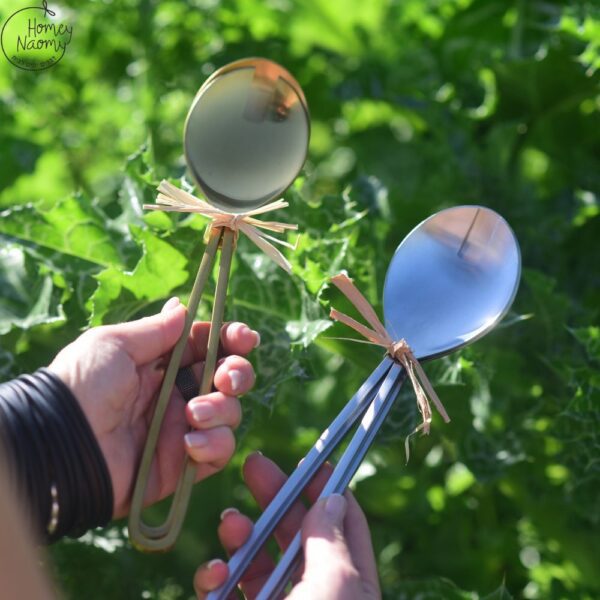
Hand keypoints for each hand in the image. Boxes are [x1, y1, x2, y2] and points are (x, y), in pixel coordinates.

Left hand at [48, 297, 258, 517]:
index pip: (207, 347)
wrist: (59, 444)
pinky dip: (213, 445)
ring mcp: (180, 429)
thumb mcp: (114, 344)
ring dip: (221, 409)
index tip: (246, 338)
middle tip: (225, 377)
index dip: (231, 340)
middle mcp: (176, 395)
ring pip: (229, 414)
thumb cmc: (81, 384)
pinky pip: (218, 452)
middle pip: (227, 379)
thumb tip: (182, 307)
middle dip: (237, 373)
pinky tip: (189, 443)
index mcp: (160, 364)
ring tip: (192, 414)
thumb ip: (156, 330)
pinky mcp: (181, 465)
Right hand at [194, 453, 380, 599]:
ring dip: (241, 534)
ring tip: (232, 524)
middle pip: (295, 532)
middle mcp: (315, 592)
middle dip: (274, 496)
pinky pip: (225, 590)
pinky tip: (215, 574)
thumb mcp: (334, 586)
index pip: (343, 523)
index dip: (327, 488)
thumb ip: (329, 541)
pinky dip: (214, 578)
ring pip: (257, 558)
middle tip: (254, 464)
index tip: (309, 459)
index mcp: (351, 583)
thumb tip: (331, 497)